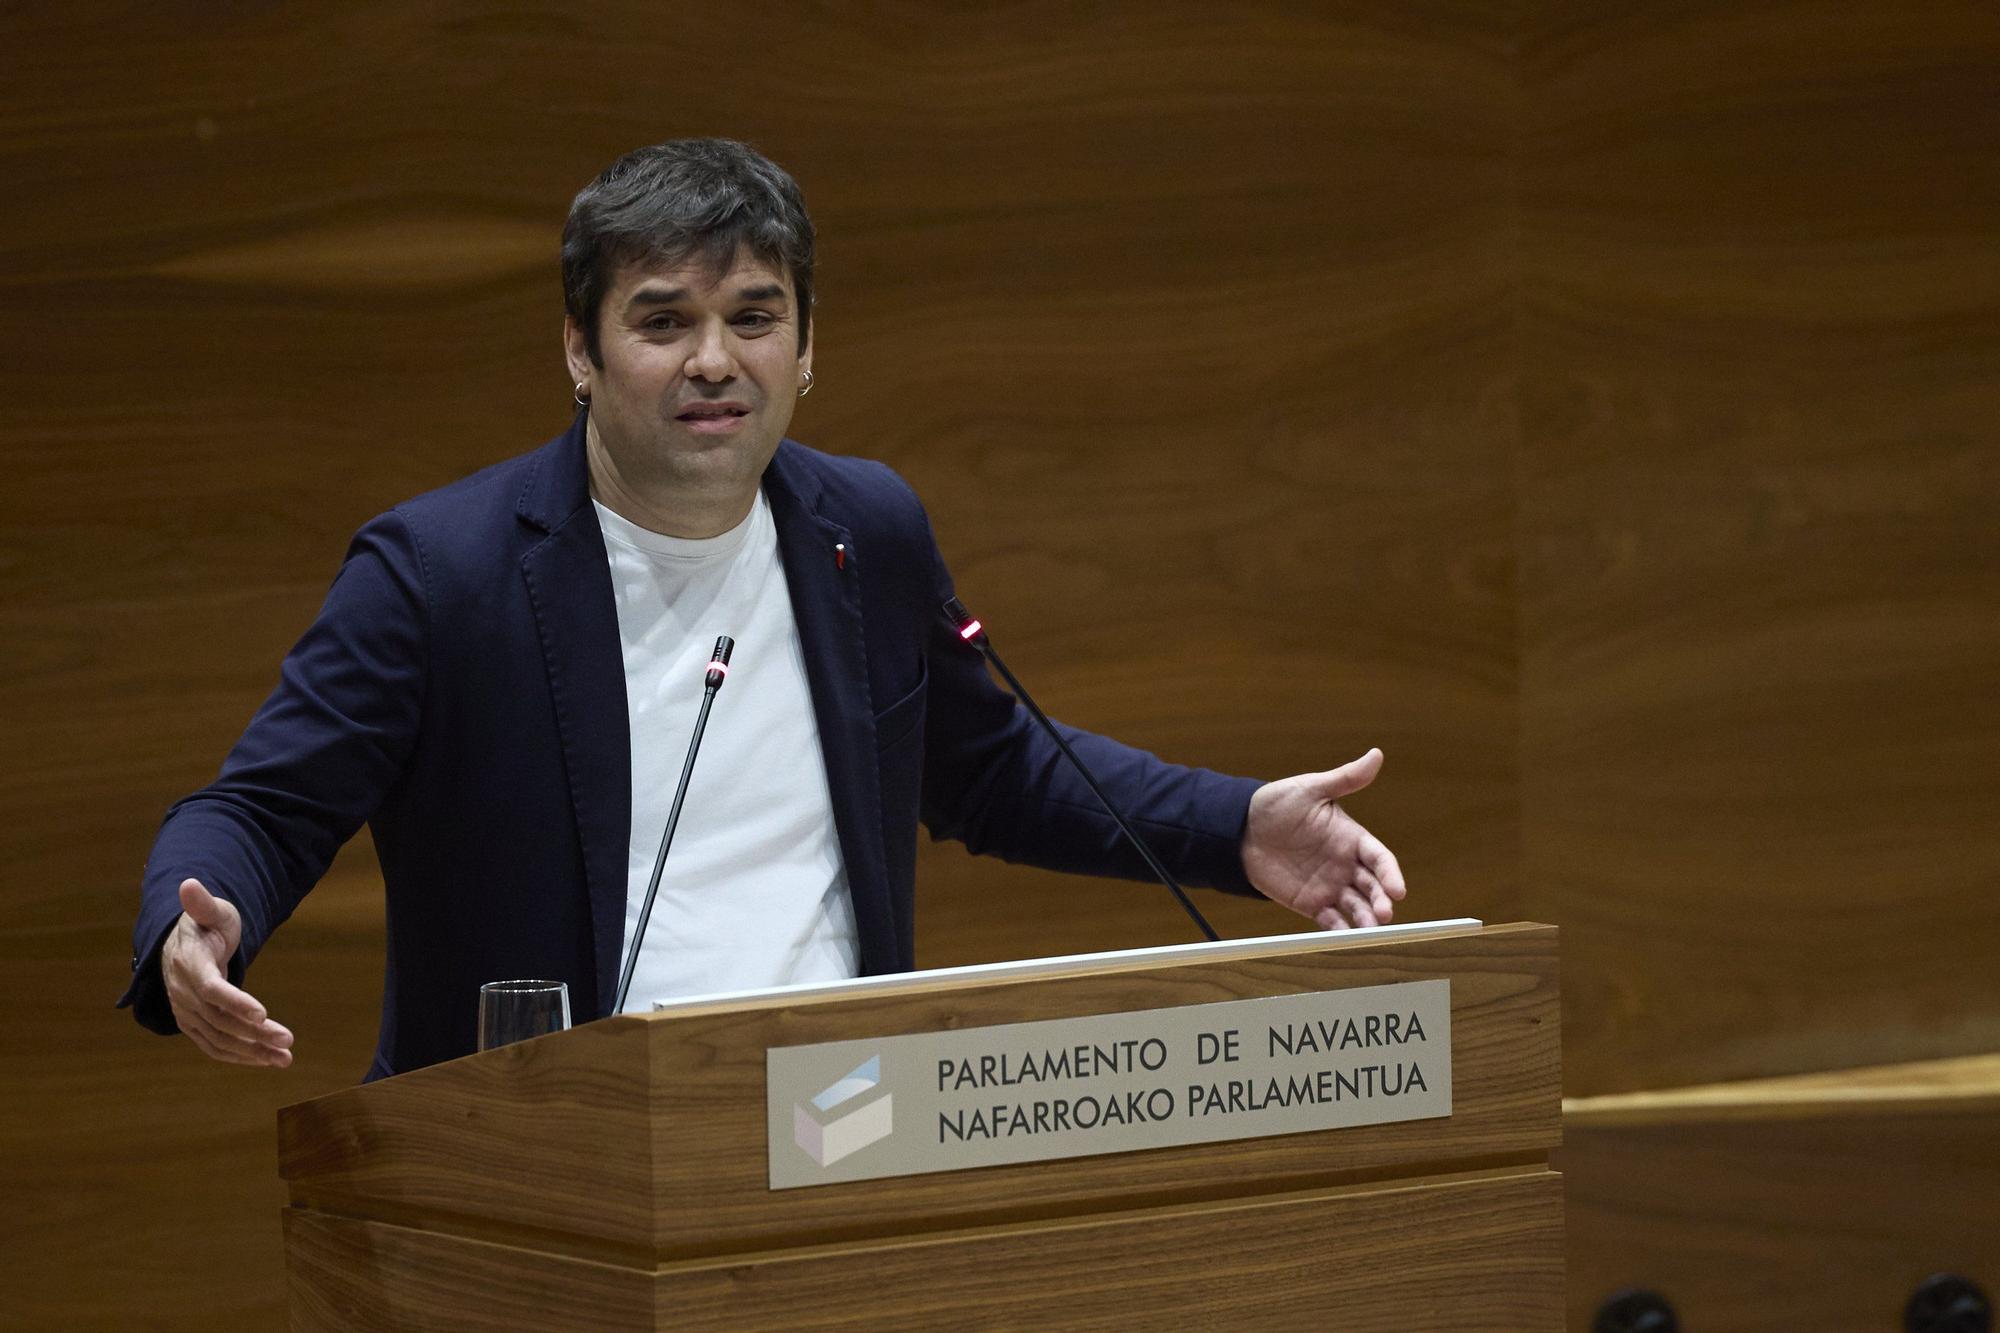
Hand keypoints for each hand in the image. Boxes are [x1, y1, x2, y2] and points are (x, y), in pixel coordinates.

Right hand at [160, 878, 292, 1066]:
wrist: (183, 946)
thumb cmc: (206, 925)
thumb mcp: (211, 912)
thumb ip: (203, 904)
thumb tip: (189, 884)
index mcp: (188, 964)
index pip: (211, 988)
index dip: (235, 1002)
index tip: (262, 1013)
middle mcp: (183, 993)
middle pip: (220, 1019)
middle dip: (254, 1032)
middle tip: (288, 1040)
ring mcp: (186, 1013)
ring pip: (219, 1038)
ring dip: (252, 1051)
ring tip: (285, 1058)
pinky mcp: (193, 1026)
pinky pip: (215, 1047)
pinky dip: (241, 1056)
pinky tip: (268, 1061)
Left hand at [1241, 748, 1407, 929]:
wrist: (1240, 830)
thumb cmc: (1278, 804)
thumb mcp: (1311, 789)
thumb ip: (1344, 779)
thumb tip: (1376, 755)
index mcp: (1352, 838)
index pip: (1379, 858)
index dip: (1390, 873)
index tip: (1398, 889)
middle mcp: (1346, 865)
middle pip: (1373, 887)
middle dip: (1382, 901)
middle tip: (1385, 914)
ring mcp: (1330, 885)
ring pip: (1357, 907)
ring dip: (1365, 919)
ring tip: (1368, 930)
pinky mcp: (1310, 903)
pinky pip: (1330, 920)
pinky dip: (1339, 930)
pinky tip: (1342, 936)